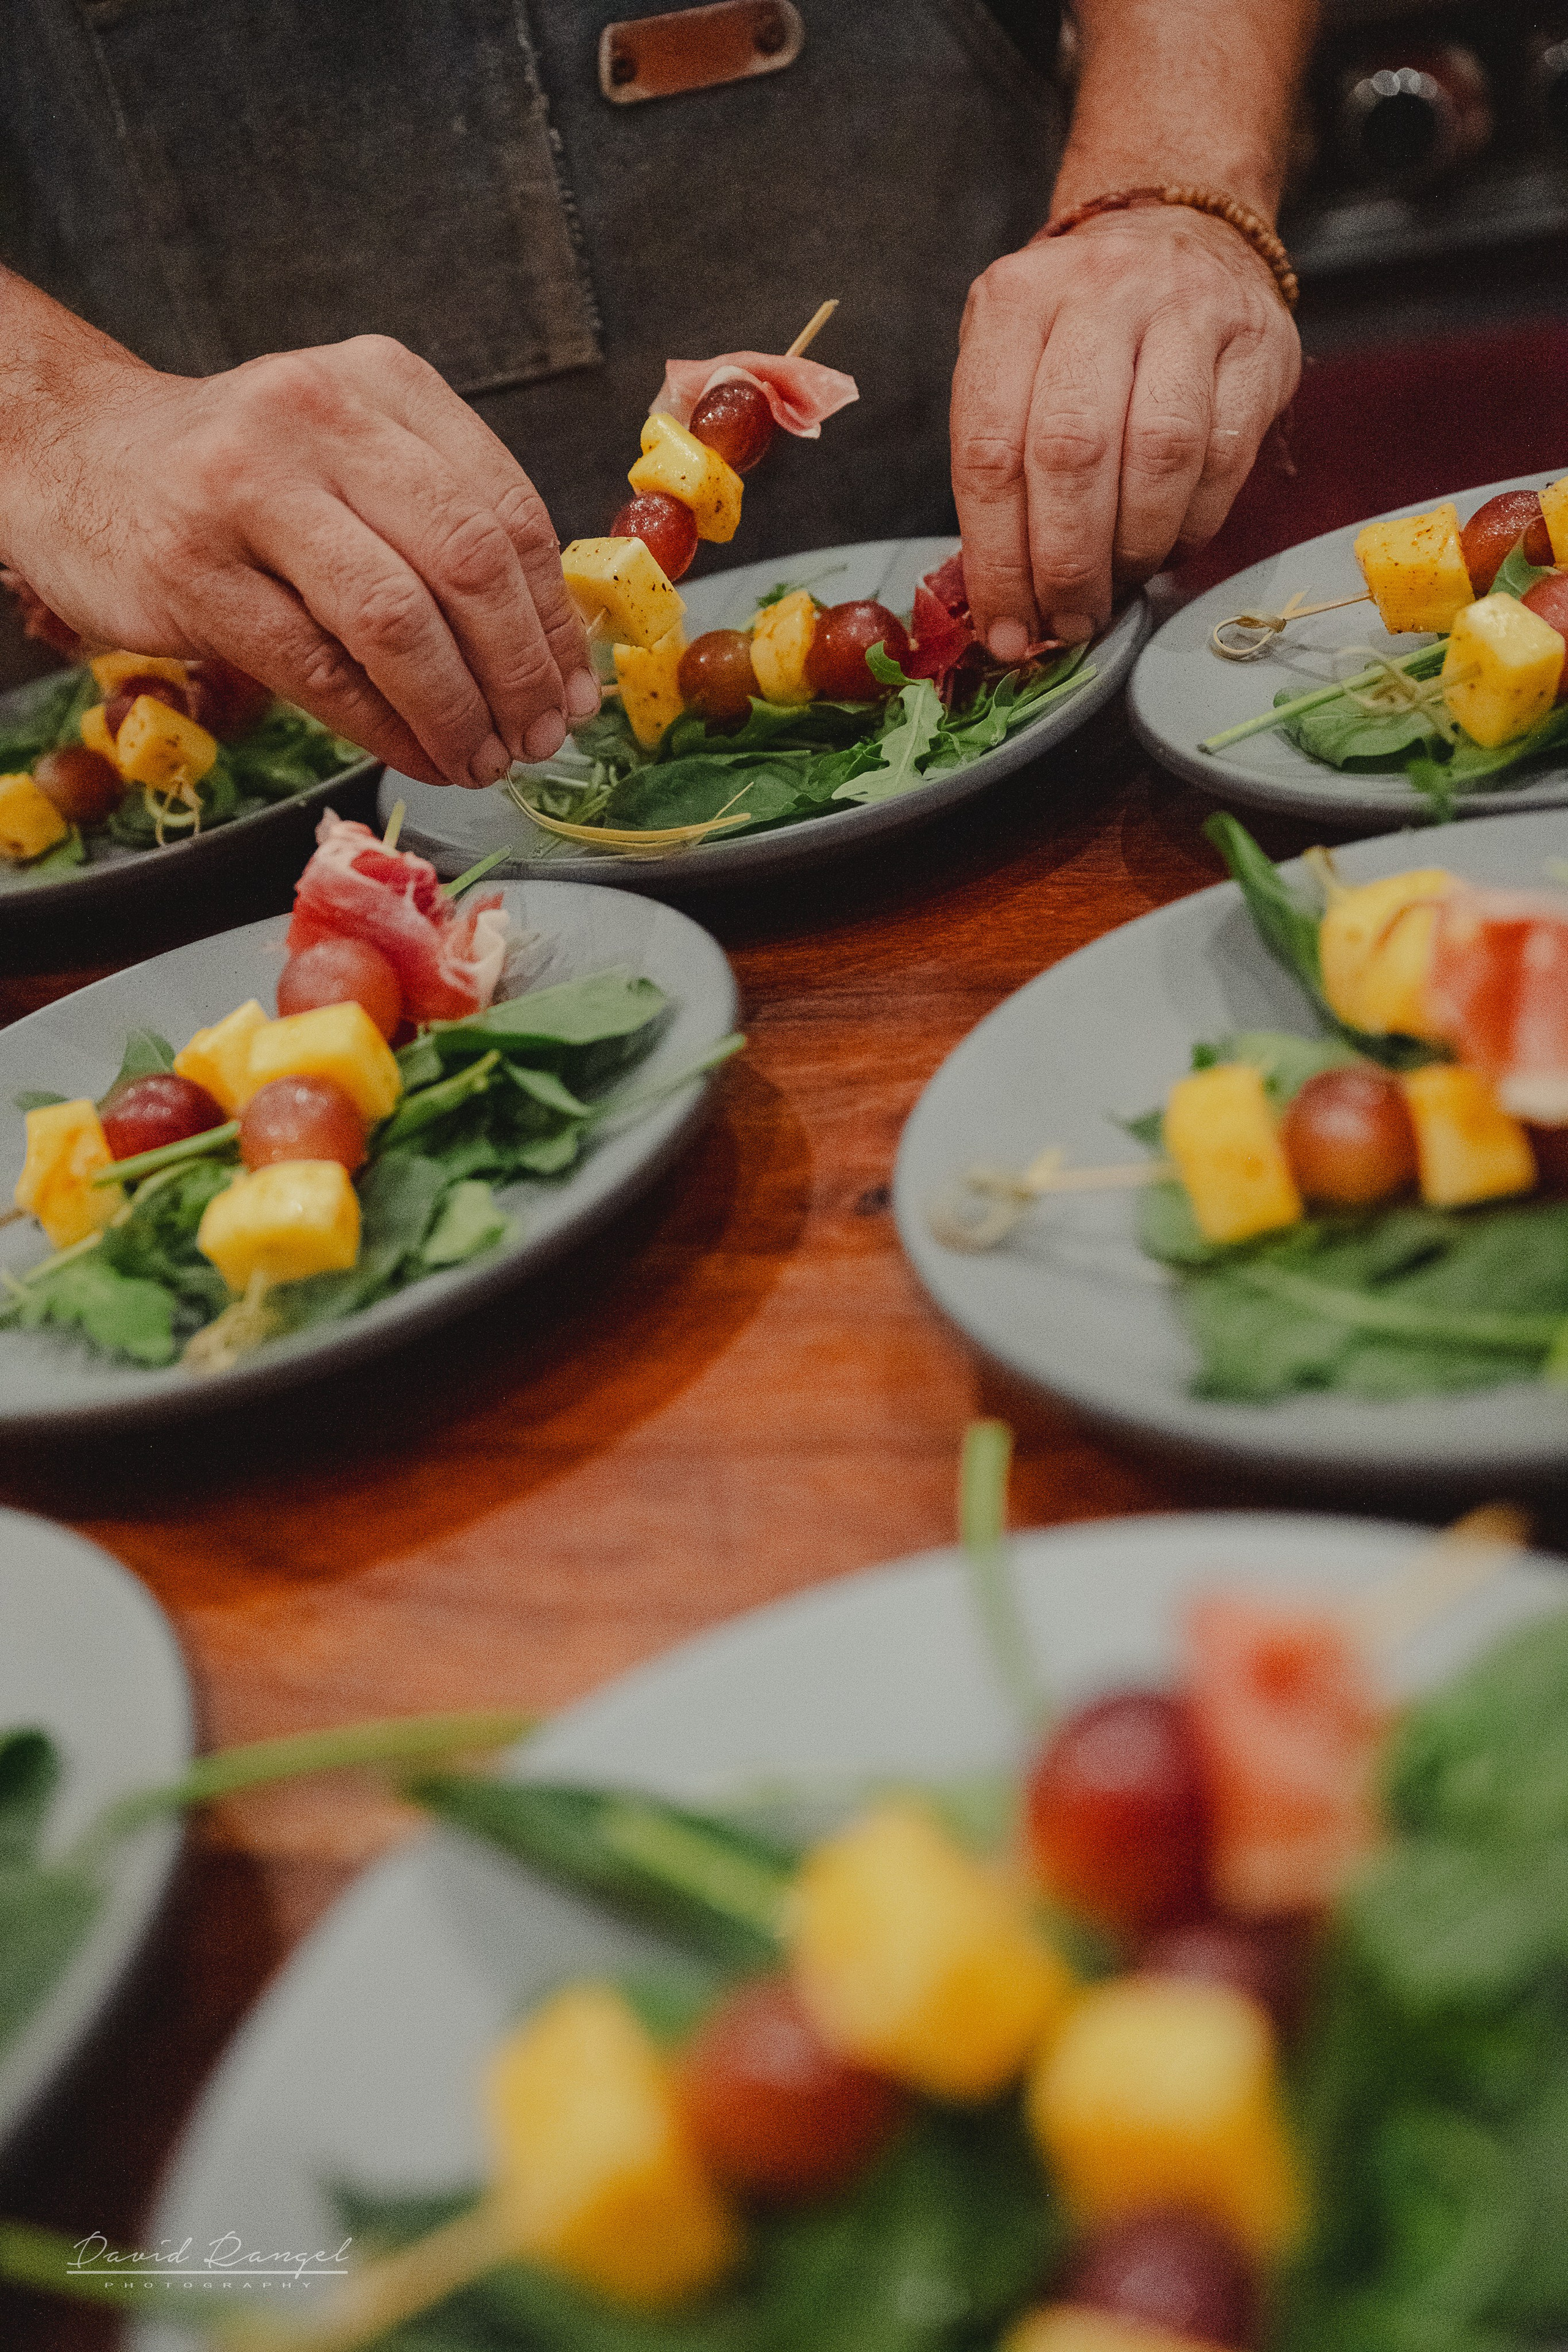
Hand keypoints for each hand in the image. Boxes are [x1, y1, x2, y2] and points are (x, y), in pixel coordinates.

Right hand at [0, 317, 597, 787]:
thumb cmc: (239, 478)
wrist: (76, 459)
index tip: (573, 694)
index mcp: (383, 384)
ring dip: (455, 710)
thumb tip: (553, 662)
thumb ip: (443, 528)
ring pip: (395, 620)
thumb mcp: (351, 459)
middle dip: (518, 671)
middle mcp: (319, 417)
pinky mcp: (193, 569)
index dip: (552, 620)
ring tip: (481, 760)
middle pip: (465, 561)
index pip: (507, 510)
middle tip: (537, 740)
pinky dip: (384, 726)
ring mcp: (248, 488)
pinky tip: (417, 753)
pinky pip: (318, 668)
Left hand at [951, 206, 1300, 658]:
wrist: (1177, 231)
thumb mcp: (1013, 366)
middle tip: (1067, 622)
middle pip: (1072, 454)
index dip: (997, 558)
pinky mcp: (1256, 341)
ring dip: (1133, 550)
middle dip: (1066, 565)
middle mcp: (1099, 290)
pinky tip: (1167, 549)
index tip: (1006, 628)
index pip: (990, 449)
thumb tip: (1006, 604)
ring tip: (1117, 589)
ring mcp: (1186, 308)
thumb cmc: (1078, 331)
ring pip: (1157, 457)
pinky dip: (1191, 526)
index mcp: (1014, 301)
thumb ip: (1000, 467)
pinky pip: (1223, 458)